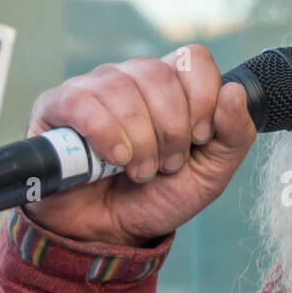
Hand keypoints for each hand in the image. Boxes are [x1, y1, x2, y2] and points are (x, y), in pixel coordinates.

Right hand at [20, 44, 256, 245]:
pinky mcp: (56, 107)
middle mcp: (132, 79)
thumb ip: (234, 136)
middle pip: (158, 73)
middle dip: (171, 129)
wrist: (111, 233)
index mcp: (172, 87)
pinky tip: (114, 159)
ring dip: (140, 140)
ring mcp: (92, 88)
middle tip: (167, 165)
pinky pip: (81, 101)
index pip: (193, 59)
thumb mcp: (210, 175)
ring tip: (139, 171)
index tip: (199, 139)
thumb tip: (235, 92)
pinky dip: (105, 134)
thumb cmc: (158, 198)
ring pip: (121, 87)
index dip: (202, 98)